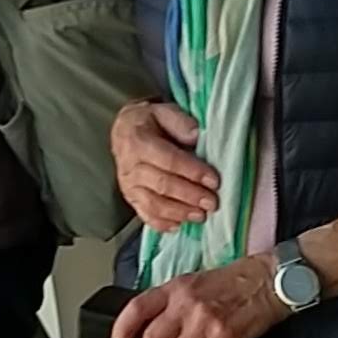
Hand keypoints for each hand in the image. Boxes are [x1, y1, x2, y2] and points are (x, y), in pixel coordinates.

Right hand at [110, 94, 217, 233]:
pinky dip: (162, 224)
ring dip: (179, 212)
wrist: (125, 131)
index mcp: (138, 141)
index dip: (192, 171)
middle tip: (212, 202)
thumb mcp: (163, 111)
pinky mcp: (131, 198)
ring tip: (200, 216)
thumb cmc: (149, 122)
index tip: (213, 180)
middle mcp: (130, 166)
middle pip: (163, 184)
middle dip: (190, 195)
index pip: (169, 160)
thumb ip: (179, 121)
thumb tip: (195, 135)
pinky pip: (145, 215)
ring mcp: (129, 185)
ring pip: (154, 203)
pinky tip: (179, 226)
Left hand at [110, 258, 283, 337]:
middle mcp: (186, 303)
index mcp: (175, 288)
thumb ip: (174, 304)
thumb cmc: (233, 282)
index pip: (137, 308)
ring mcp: (205, 319)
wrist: (268, 280)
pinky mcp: (225, 334)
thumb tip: (156, 330)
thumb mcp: (196, 283)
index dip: (122, 329)